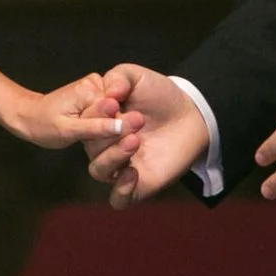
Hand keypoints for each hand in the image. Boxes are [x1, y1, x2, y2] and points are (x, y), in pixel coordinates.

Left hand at [6, 72, 143, 149]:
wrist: (28, 115)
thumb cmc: (43, 124)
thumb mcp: (68, 131)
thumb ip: (96, 128)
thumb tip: (122, 126)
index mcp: (91, 89)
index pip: (116, 112)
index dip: (116, 133)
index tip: (110, 146)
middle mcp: (96, 83)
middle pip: (116, 112)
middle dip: (111, 132)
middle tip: (94, 144)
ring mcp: (95, 87)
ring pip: (112, 113)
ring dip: (107, 130)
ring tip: (91, 139)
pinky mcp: (94, 95)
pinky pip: (106, 113)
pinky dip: (102, 125)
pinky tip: (94, 135)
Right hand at [83, 65, 210, 208]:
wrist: (191, 114)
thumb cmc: (160, 95)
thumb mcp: (137, 77)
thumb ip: (118, 77)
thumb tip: (109, 92)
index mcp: (99, 122)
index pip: (85, 122)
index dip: (95, 114)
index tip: (114, 103)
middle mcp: (105, 146)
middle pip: (91, 147)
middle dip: (110, 133)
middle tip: (137, 120)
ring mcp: (120, 167)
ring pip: (99, 171)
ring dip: (113, 156)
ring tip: (135, 141)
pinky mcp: (138, 185)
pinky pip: (118, 199)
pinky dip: (120, 190)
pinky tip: (133, 173)